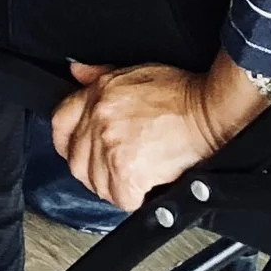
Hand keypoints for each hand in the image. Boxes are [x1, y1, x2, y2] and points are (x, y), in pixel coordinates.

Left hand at [51, 63, 220, 208]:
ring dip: (112, 187)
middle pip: (76, 160)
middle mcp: (99, 121)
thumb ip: (100, 74)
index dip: (65, 141)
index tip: (72, 150)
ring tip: (131, 181)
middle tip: (110, 173)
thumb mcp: (136, 72)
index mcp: (98, 95)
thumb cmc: (181, 93)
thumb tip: (78, 72)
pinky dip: (131, 199)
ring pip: (95, 182)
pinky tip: (144, 190)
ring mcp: (111, 147)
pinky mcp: (128, 170)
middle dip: (91, 170)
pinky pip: (119, 198)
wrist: (209, 110)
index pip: (61, 122)